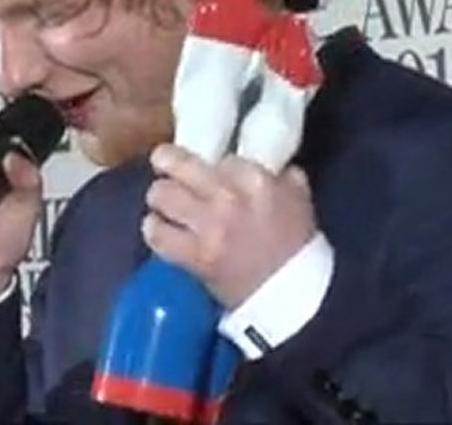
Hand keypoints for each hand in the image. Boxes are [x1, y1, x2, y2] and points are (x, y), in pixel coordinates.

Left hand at [142, 143, 317, 309]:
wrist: (291, 296)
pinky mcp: (193, 255)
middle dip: (166, 162)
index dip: (210, 162)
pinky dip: (154, 230)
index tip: (207, 169)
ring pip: (161, 194)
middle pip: (177, 164)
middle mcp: (227, 197)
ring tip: (163, 202)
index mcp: (255, 180)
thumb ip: (279, 174)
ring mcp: (207, 226)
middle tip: (163, 165)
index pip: (218, 155)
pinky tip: (158, 228)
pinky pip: (157, 234)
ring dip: (159, 198)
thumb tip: (261, 162)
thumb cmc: (295, 245)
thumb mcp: (297, 197)